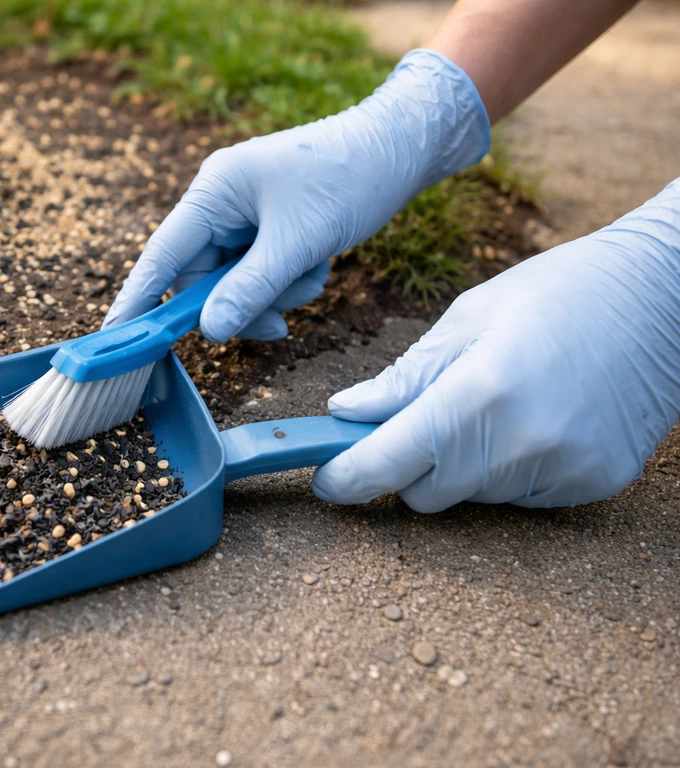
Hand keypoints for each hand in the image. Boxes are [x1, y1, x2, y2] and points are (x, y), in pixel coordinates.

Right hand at [103, 49, 489, 341]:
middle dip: (242, 304)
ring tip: (312, 278)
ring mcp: (246, 215)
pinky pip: (262, 273)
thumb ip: (250, 290)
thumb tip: (209, 332)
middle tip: (276, 325)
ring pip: (237, 282)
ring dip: (273, 295)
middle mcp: (221, 202)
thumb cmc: (347, 179)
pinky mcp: (269, 226)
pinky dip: (288, 282)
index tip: (117, 336)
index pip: (162, 255)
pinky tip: (317, 268)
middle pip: (204, 278)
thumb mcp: (297, 242)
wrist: (401, 148)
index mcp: (214, 191)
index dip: (138, 299)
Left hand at [313, 180, 679, 511]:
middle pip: (425, 493)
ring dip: (460, 466)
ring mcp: (562, 471)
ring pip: (472, 497)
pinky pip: (519, 497)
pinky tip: (533, 421)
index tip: (325, 481)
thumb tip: (345, 413)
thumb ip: (404, 377)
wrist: (666, 296)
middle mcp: (519, 445)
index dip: (346, 478)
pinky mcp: (593, 485)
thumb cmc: (560, 293)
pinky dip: (507, 470)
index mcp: (478, 395)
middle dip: (406, 465)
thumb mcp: (468, 319)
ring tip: (495, 403)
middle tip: (419, 420)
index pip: (387, 464)